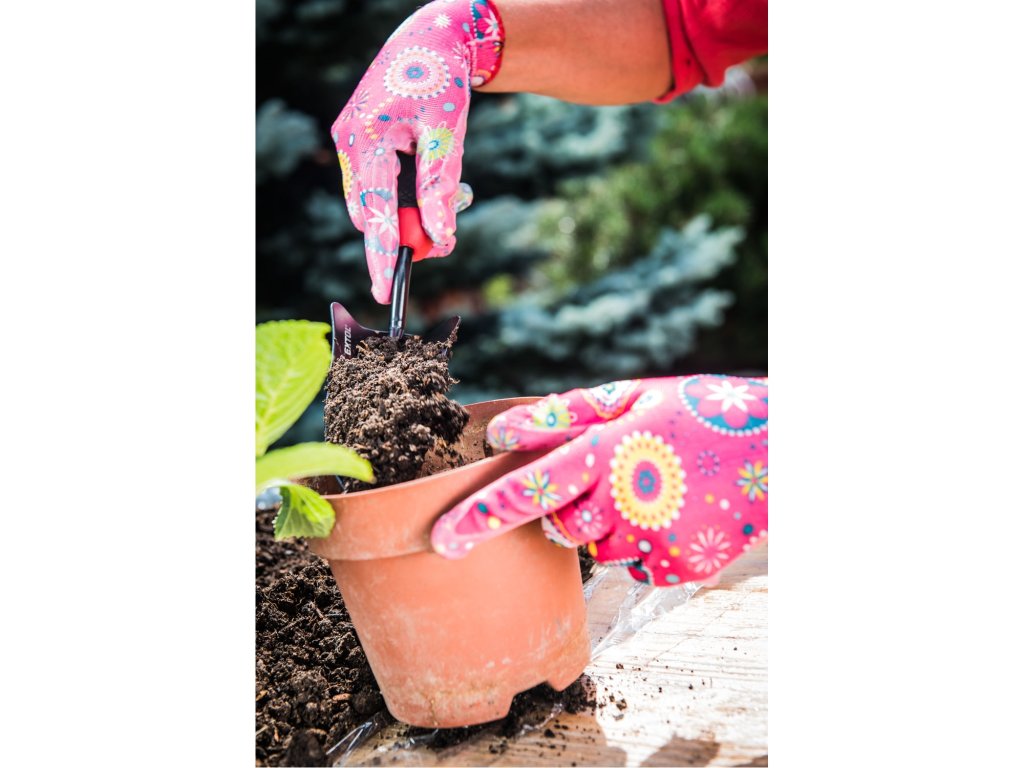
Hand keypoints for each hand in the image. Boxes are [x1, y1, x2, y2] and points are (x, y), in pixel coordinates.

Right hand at [331, 0, 503, 302]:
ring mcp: (348, 142)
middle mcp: (349, 141)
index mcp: (367, 137)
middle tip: (429, 255)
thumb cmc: (441, 81)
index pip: (377, 210)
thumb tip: (442, 238)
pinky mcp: (356, 143)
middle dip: (401, 236)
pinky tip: (423, 178)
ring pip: (376, 200)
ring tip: (450, 194)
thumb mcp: (447, 133)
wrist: (428, 40)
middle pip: (371, 212)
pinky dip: (402, 193)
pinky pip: (377, 185)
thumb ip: (440, 187)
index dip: (384, 253)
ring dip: (409, 210)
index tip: (386, 290)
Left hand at [431, 376, 767, 585]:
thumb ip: (562, 416)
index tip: (441, 541)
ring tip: (659, 490)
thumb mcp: (632, 397)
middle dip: (573, 511)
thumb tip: (501, 433)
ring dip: (616, 524)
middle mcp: (623, 500)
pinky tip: (679, 513)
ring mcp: (652, 540)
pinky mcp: (678, 569)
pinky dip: (649, 544)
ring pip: (601, 548)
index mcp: (605, 450)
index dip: (479, 516)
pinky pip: (639, 566)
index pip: (527, 489)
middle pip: (563, 528)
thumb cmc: (697, 414)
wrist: (781, 447)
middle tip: (616, 479)